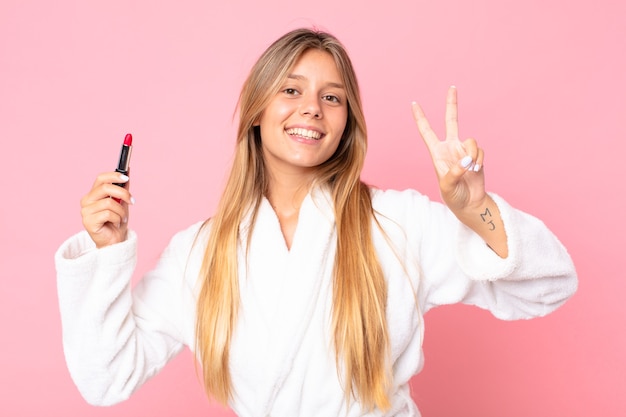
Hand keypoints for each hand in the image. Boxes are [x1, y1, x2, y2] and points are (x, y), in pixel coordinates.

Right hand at [80, 172, 133, 247]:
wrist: (114, 241)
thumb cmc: (117, 221)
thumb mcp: (122, 202)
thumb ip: (123, 188)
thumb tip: (128, 171)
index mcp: (93, 194)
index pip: (100, 178)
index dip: (113, 176)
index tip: (126, 178)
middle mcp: (86, 201)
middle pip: (105, 188)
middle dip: (123, 193)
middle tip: (132, 201)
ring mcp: (85, 211)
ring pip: (109, 203)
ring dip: (121, 211)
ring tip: (121, 218)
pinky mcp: (88, 221)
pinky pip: (108, 214)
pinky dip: (117, 218)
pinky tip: (116, 223)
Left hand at [411, 86, 486, 213]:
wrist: (469, 203)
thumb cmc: (453, 196)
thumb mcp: (447, 187)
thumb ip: (453, 173)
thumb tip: (465, 162)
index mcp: (437, 153)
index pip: (427, 131)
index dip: (420, 118)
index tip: (414, 103)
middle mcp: (450, 148)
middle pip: (451, 121)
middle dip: (451, 104)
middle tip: (452, 87)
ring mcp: (464, 150)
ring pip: (471, 141)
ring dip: (472, 155)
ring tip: (470, 169)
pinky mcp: (477, 156)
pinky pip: (480, 151)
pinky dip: (479, 160)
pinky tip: (476, 170)